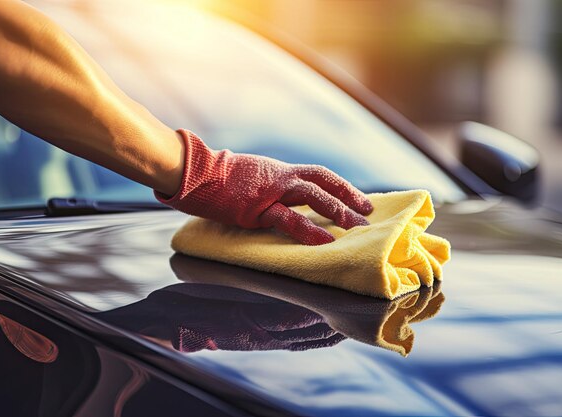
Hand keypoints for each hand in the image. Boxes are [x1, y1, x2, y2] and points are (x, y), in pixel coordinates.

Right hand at [155, 130, 373, 244]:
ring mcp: (269, 192)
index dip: (343, 187)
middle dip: (347, 200)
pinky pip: (287, 220)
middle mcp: (280, 178)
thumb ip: (270, 185)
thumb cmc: (218, 177)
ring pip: (311, 196)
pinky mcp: (255, 209)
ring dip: (336, 210)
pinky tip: (324, 241)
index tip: (361, 200)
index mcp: (280, 171)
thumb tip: (283, 199)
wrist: (194, 171)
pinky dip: (308, 230)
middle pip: (323, 184)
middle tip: (367, 216)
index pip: (320, 175)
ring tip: (355, 227)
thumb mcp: (251, 176)